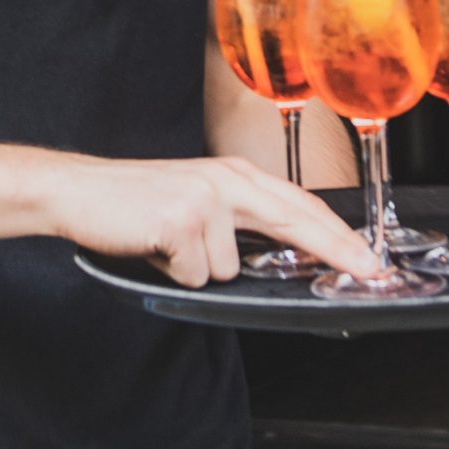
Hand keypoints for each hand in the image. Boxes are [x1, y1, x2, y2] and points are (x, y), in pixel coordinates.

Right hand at [49, 153, 382, 288]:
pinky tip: (153, 248)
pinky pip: (195, 276)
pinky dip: (172, 273)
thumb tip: (276, 256)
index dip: (338, 234)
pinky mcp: (181, 221)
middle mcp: (226, 180)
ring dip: (197, 270)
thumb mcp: (196, 198)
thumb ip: (238, 219)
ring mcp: (205, 199)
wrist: (79, 191)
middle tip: (370, 271)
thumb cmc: (135, 202)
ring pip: (230, 269)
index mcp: (234, 173)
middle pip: (296, 220)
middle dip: (337, 250)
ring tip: (167, 246)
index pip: (298, 204)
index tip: (368, 258)